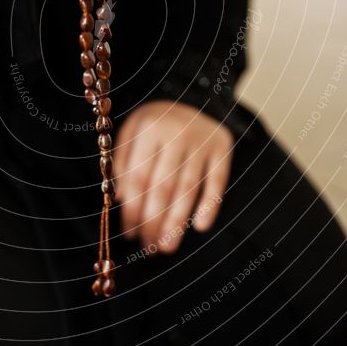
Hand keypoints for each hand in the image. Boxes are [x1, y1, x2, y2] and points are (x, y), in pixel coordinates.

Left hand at [114, 100, 233, 253]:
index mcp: (148, 128)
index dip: (132, 210)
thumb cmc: (156, 124)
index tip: (129, 233)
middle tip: (148, 248)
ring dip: (177, 223)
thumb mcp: (132, 132)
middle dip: (153, 222)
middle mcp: (176, 132)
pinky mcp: (222, 147)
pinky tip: (201, 227)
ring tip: (168, 247)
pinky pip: (217, 182)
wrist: (194, 97)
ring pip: (188, 189)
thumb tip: (123, 200)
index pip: (138, 178)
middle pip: (162, 187)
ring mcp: (202, 140)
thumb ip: (123, 163)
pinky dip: (210, 205)